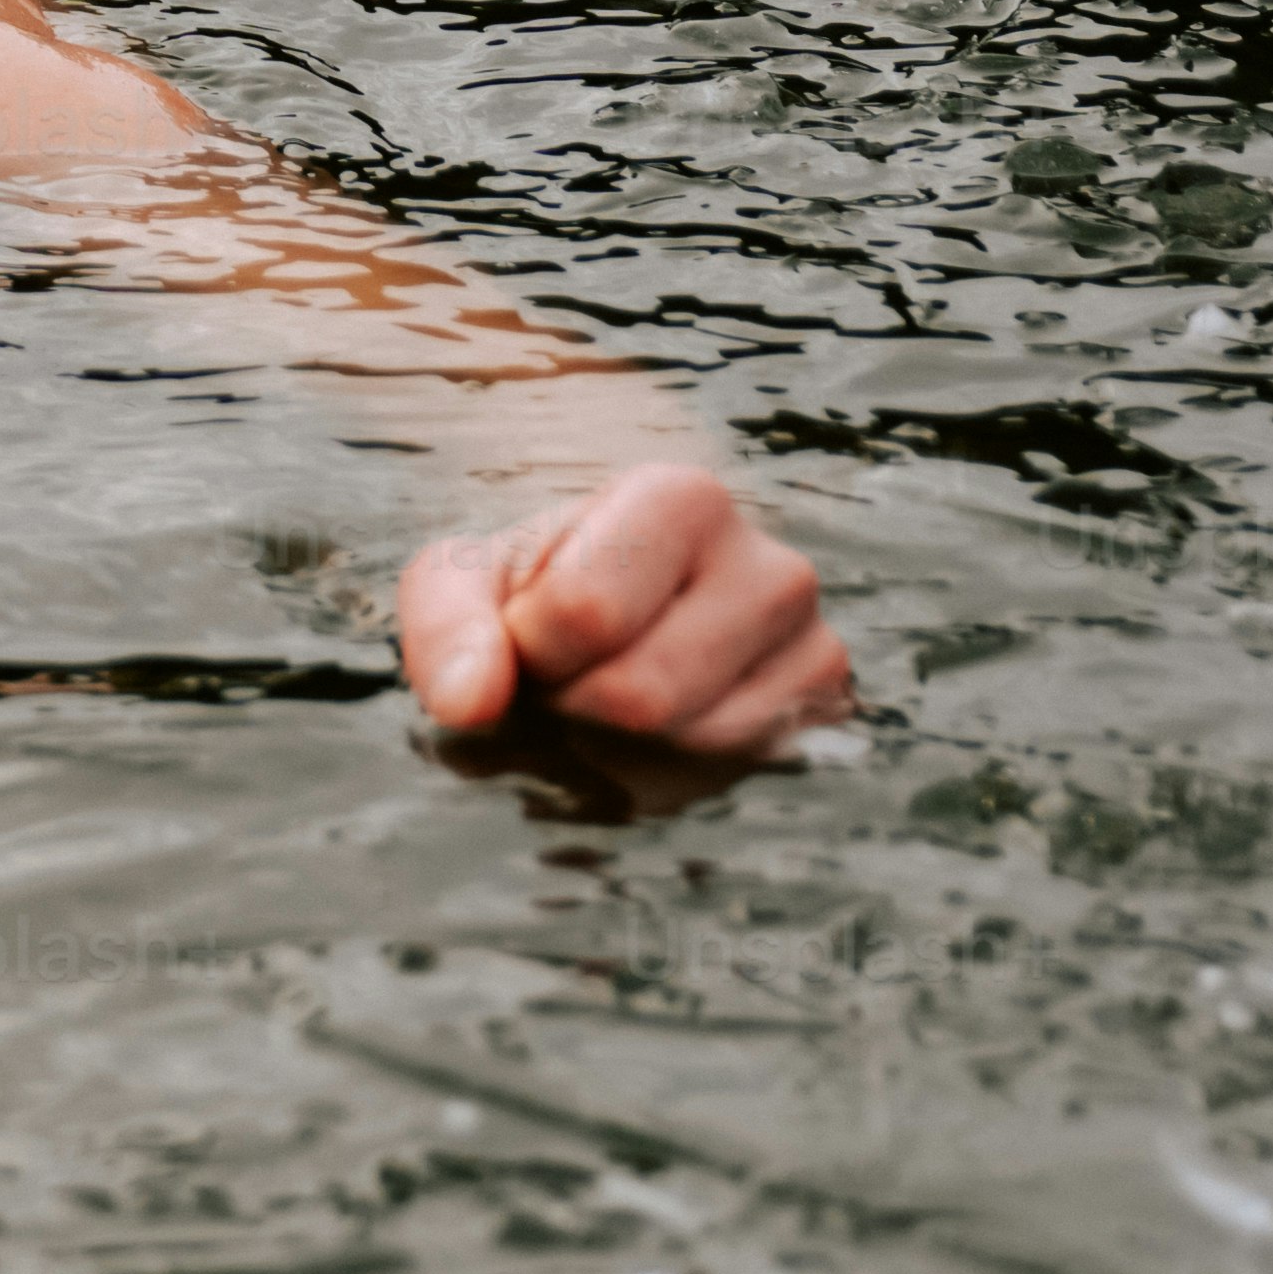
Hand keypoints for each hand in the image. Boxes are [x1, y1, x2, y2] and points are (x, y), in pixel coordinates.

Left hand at [396, 460, 854, 763]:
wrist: (608, 625)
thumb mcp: (461, 584)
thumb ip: (447, 628)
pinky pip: (733, 774)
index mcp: (682, 499)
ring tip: (611, 688)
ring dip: (619, 742)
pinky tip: (660, 725)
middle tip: (569, 672)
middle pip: (642, 694)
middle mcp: (773, 565)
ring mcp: (815, 644)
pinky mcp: (825, 714)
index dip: (532, 645)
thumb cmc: (535, 592)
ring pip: (691, 743)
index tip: (530, 629)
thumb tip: (470, 703)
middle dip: (574, 702)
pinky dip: (673, 769)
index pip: (588, 611)